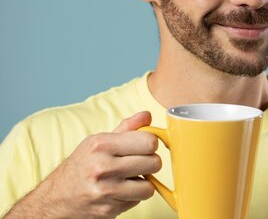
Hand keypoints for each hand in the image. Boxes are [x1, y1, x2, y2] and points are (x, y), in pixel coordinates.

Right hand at [3, 112, 161, 218]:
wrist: (55, 199)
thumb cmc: (80, 167)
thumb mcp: (97, 142)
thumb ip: (126, 128)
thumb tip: (147, 115)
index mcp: (100, 144)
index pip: (149, 141)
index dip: (151, 144)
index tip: (144, 147)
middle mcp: (102, 166)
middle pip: (154, 163)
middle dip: (149, 164)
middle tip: (137, 165)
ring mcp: (105, 190)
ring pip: (149, 186)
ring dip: (142, 184)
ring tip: (127, 179)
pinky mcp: (109, 209)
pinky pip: (137, 200)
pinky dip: (132, 197)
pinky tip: (118, 192)